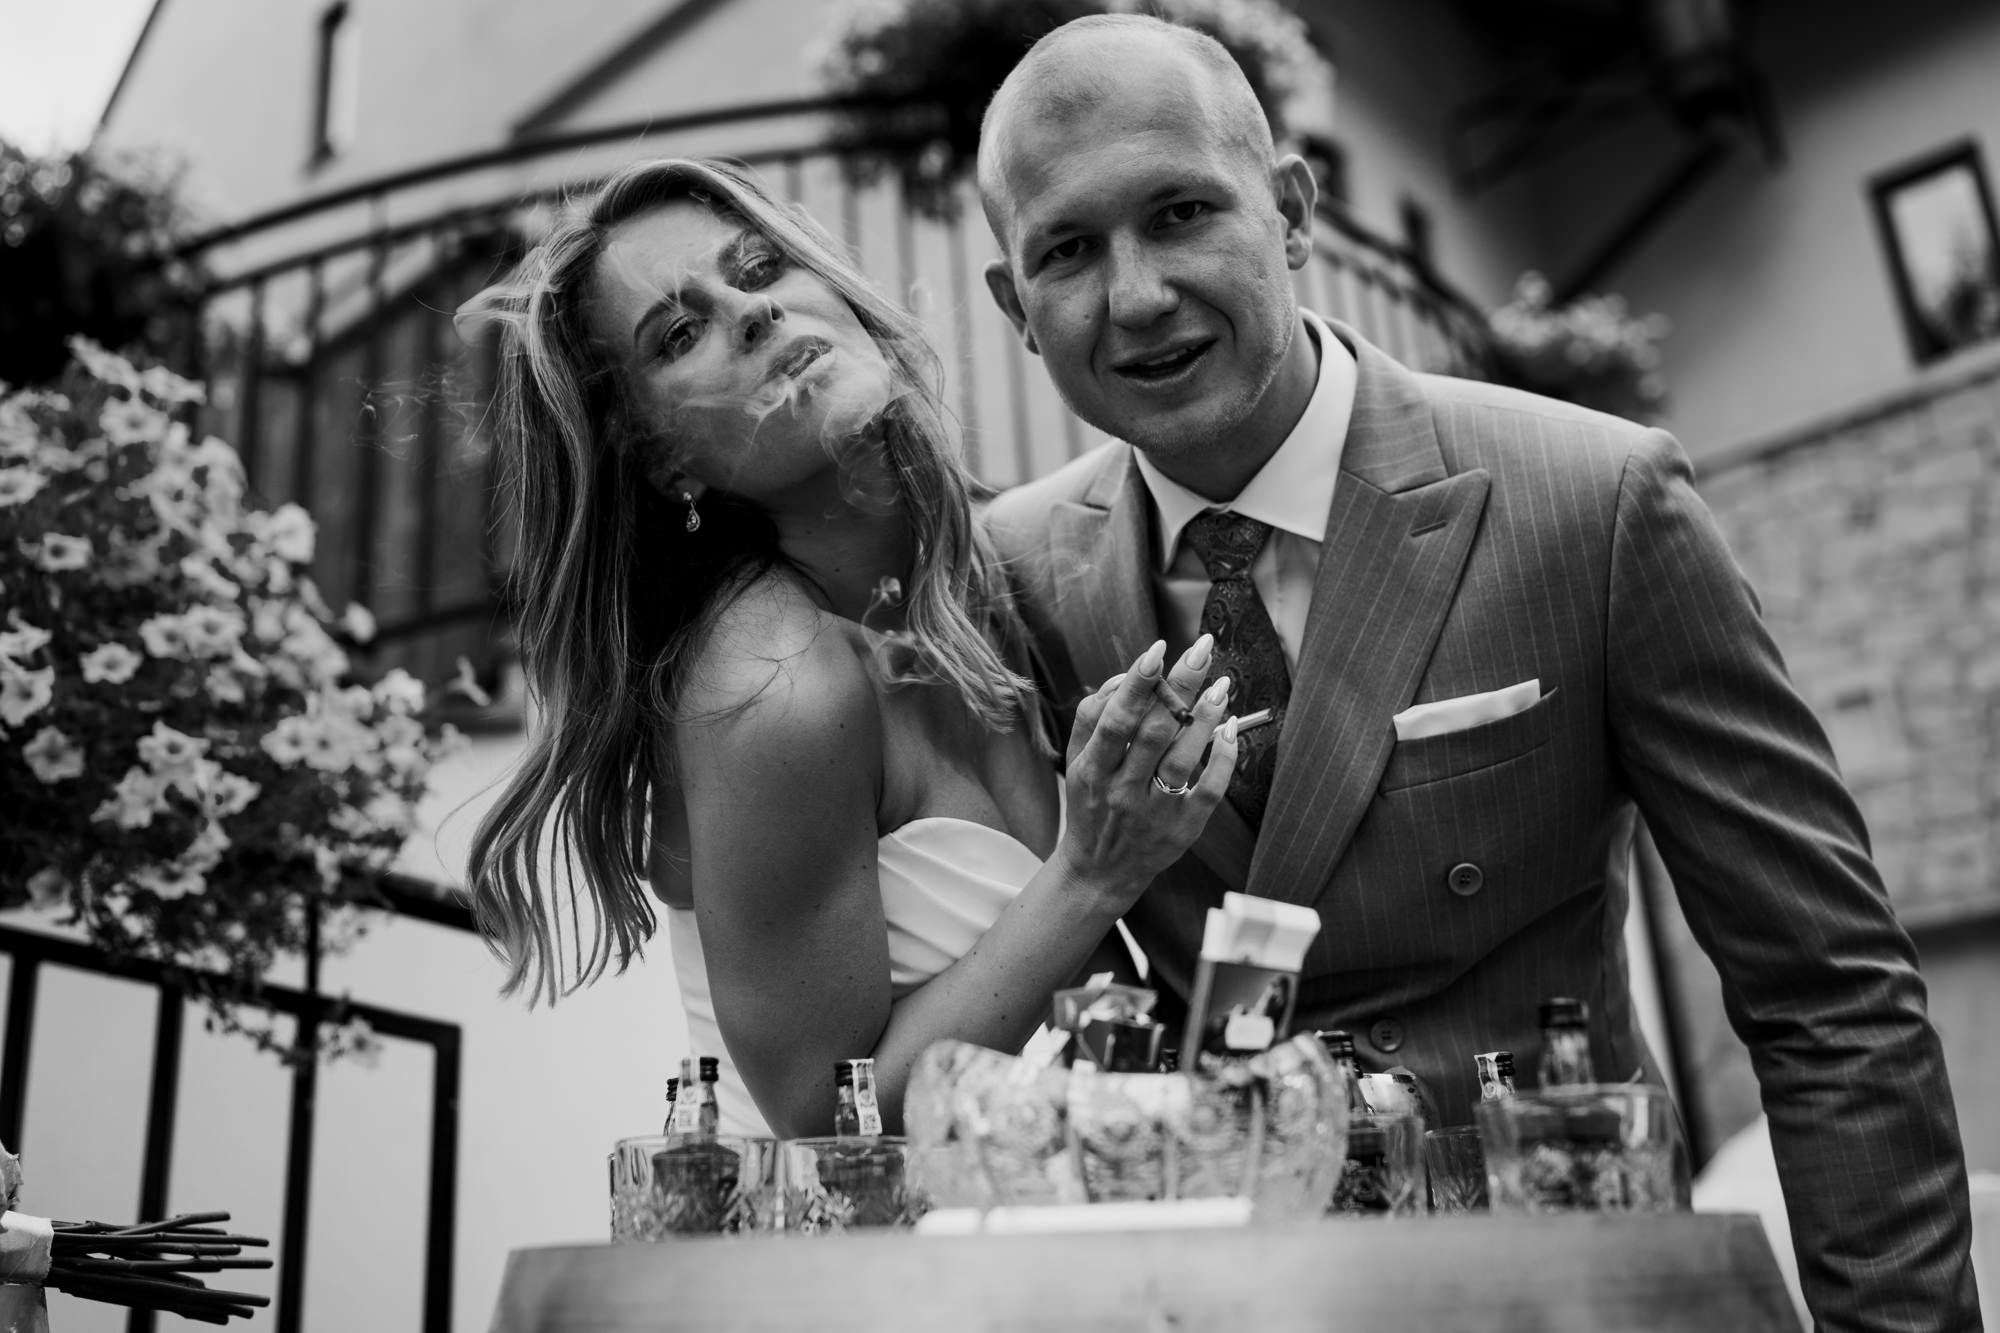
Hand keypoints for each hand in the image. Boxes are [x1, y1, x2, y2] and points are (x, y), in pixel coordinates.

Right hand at [1055, 636, 1239, 911]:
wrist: (1099, 871)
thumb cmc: (1091, 804)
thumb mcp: (1075, 763)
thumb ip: (1091, 718)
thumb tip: (1126, 676)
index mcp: (1092, 769)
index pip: (1115, 720)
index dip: (1137, 683)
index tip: (1157, 649)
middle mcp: (1122, 791)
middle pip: (1153, 731)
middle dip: (1180, 686)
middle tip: (1202, 649)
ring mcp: (1154, 811)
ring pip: (1183, 758)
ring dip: (1205, 717)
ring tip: (1221, 685)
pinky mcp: (1183, 828)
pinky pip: (1209, 789)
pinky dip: (1224, 757)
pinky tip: (1230, 728)